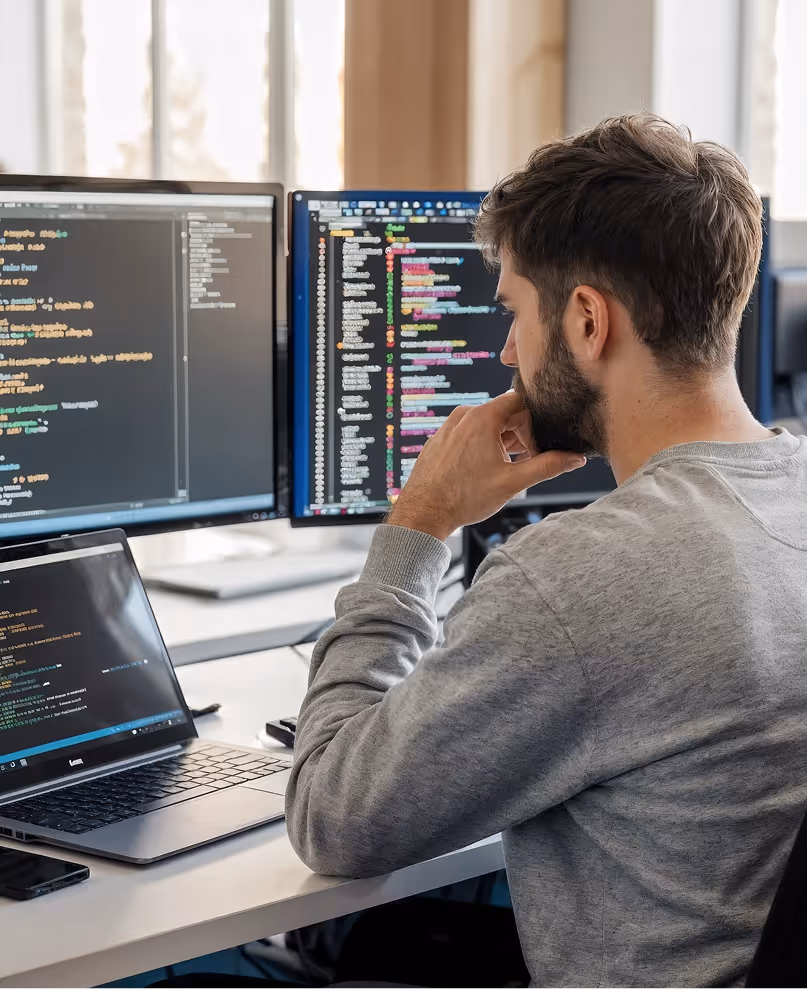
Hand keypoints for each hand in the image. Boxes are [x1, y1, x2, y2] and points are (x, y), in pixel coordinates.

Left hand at [387, 391, 586, 540]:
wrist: (423, 512)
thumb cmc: (464, 497)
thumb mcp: (513, 482)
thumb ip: (547, 466)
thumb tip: (575, 458)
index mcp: (482, 417)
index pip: (521, 402)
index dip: (535, 423)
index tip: (537, 448)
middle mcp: (463, 415)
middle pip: (504, 414)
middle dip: (520, 435)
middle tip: (527, 461)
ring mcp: (449, 426)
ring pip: (486, 425)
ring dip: (502, 442)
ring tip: (506, 469)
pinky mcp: (440, 439)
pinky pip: (468, 434)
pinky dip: (483, 446)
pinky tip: (484, 471)